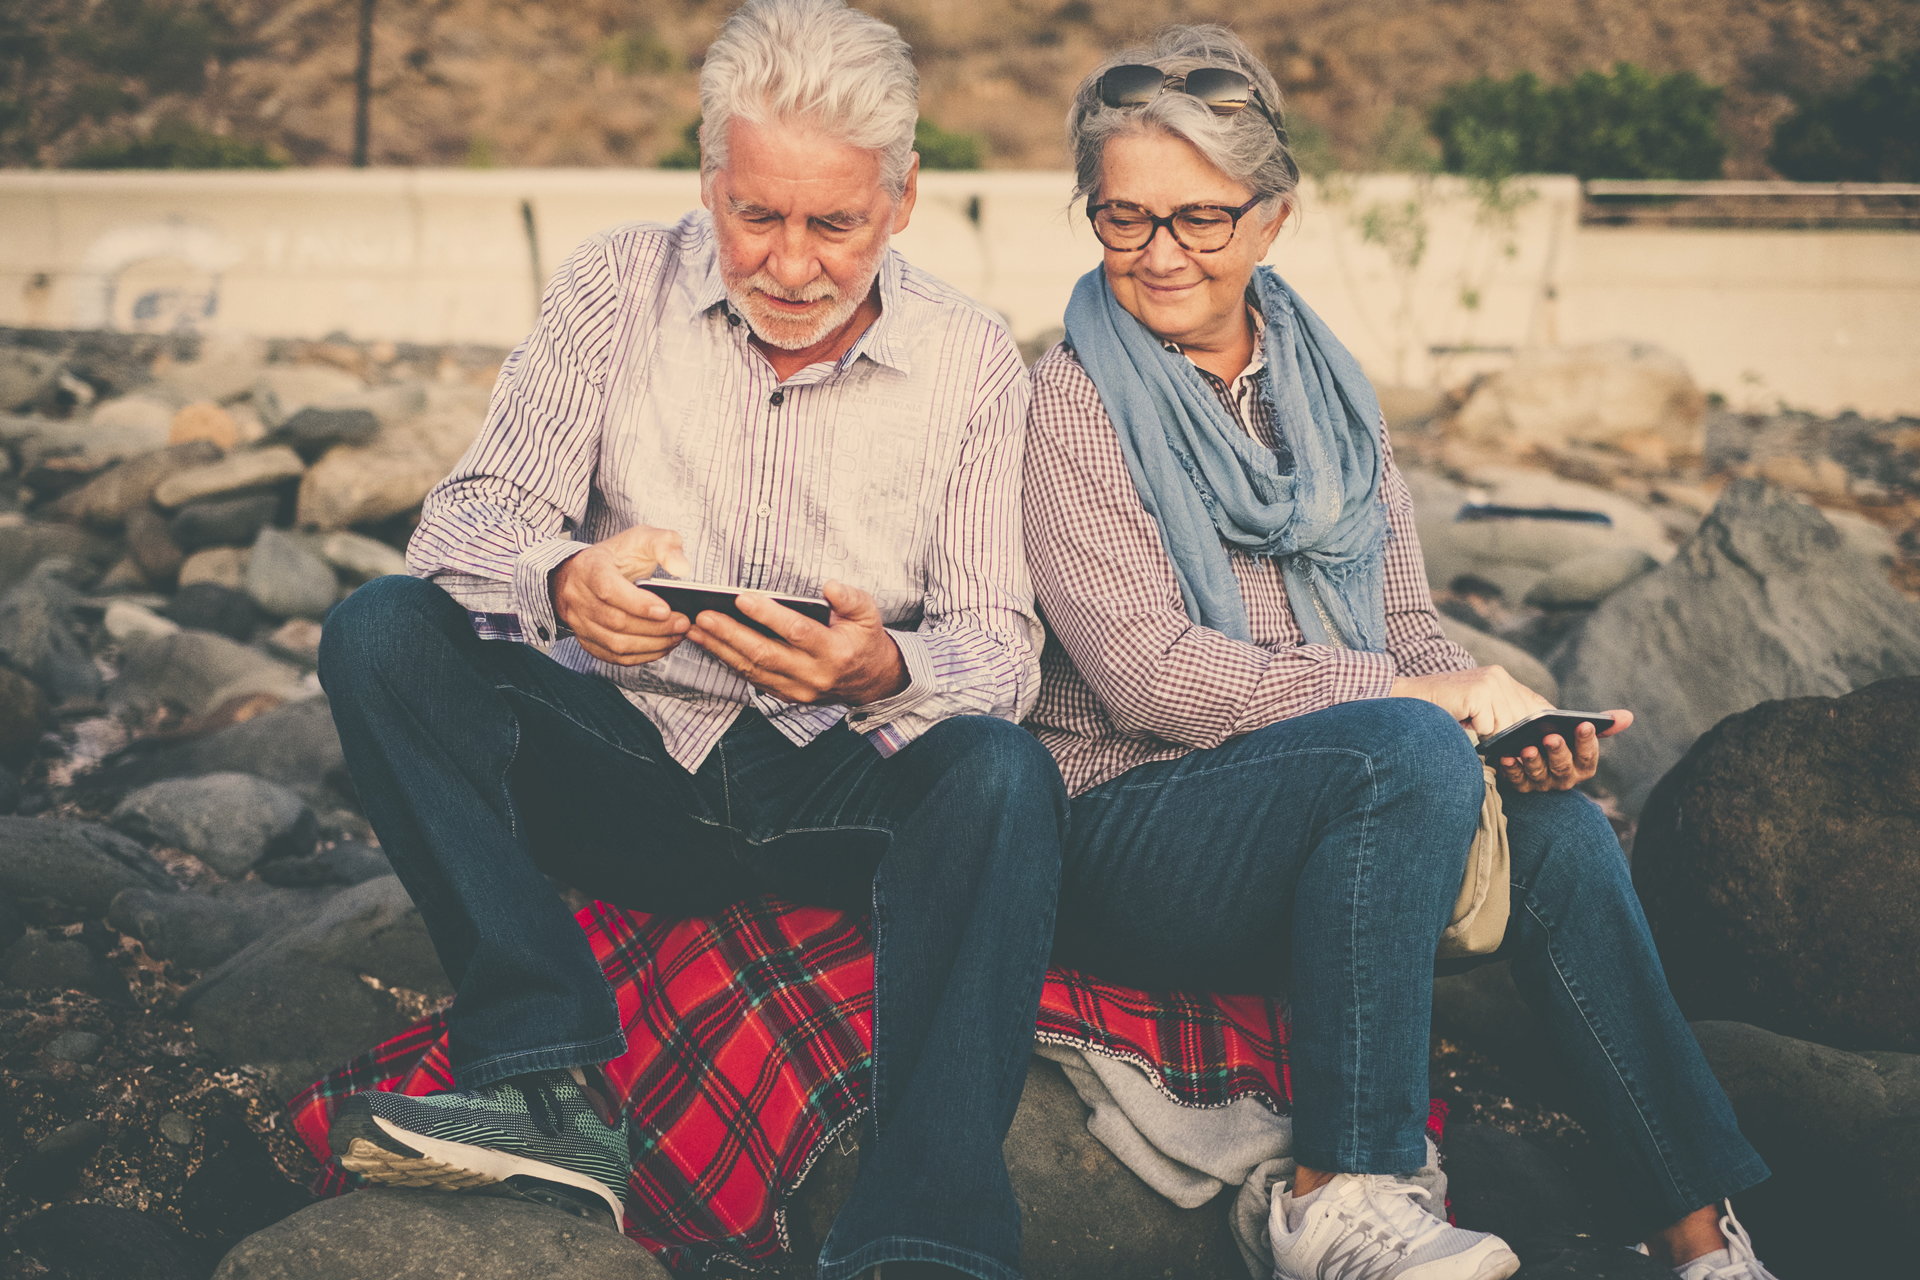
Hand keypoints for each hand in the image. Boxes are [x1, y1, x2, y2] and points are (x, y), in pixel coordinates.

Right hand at [551, 525, 694, 665]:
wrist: (584, 573)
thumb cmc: (617, 556)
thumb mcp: (641, 538)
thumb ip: (665, 545)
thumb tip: (682, 568)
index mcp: (589, 567)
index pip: (609, 589)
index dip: (637, 603)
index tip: (666, 609)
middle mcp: (578, 596)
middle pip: (616, 621)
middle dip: (654, 627)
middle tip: (683, 623)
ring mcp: (580, 622)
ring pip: (615, 643)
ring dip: (652, 644)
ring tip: (677, 635)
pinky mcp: (587, 640)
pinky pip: (615, 656)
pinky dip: (642, 655)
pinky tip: (663, 645)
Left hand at [685, 581, 908, 705]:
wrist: (871, 681)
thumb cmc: (864, 640)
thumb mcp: (869, 614)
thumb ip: (851, 598)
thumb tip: (829, 586)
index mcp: (835, 652)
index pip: (797, 632)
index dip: (769, 615)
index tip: (741, 598)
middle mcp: (814, 675)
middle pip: (765, 654)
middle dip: (730, 634)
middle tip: (702, 616)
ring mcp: (798, 690)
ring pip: (752, 670)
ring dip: (720, 649)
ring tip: (694, 628)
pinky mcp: (786, 696)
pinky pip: (752, 679)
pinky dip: (728, 661)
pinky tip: (709, 645)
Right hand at [1390, 666, 1552, 737]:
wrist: (1411, 699)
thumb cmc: (1443, 710)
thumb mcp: (1478, 709)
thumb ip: (1502, 713)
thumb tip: (1531, 736)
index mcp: (1500, 677)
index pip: (1536, 703)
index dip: (1540, 724)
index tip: (1540, 739)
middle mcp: (1498, 676)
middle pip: (1523, 719)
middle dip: (1509, 734)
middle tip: (1487, 734)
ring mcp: (1489, 683)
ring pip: (1507, 725)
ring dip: (1489, 734)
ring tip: (1472, 725)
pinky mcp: (1478, 693)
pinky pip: (1489, 727)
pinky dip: (1476, 732)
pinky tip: (1462, 720)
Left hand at [1493, 709, 1633, 792]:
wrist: (1532, 746)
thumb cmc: (1560, 737)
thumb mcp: (1578, 731)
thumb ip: (1603, 725)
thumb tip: (1628, 716)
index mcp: (1583, 765)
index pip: (1588, 756)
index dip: (1587, 741)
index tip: (1584, 724)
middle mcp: (1565, 778)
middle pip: (1563, 768)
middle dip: (1558, 752)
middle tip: (1551, 737)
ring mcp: (1543, 783)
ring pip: (1539, 775)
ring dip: (1533, 762)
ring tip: (1526, 748)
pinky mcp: (1522, 785)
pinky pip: (1516, 781)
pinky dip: (1511, 770)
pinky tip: (1506, 757)